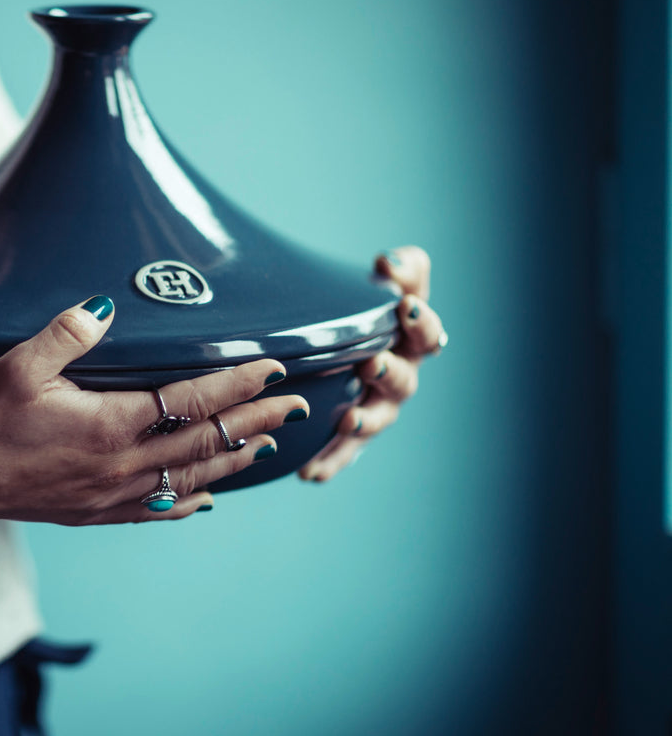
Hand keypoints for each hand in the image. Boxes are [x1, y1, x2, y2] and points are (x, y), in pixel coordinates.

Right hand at [0, 297, 309, 524]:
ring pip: (189, 479)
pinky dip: (187, 501)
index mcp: (110, 426)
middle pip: (205, 442)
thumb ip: (66, 334)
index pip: (191, 400)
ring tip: (268, 445)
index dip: (236, 383)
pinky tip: (205, 500)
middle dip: (255, 420)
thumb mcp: (17, 367)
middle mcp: (121, 466)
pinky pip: (154, 510)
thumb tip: (104, 304)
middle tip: (297, 407)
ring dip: (233, 460)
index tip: (272, 367)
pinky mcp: (92, 512)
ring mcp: (109, 495)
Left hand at [299, 245, 446, 481]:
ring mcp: (375, 409)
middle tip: (373, 365)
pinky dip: (329, 462)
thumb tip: (390, 262)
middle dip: (390, 373)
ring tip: (348, 421)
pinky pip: (341, 452)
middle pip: (403, 380)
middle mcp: (398, 379)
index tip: (405, 307)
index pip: (426, 332)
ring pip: (375, 420)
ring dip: (364, 422)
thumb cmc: (362, 309)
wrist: (330, 344)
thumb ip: (400, 269)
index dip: (421, 321)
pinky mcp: (348, 435)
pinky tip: (309, 473)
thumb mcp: (385, 283)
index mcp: (410, 343)